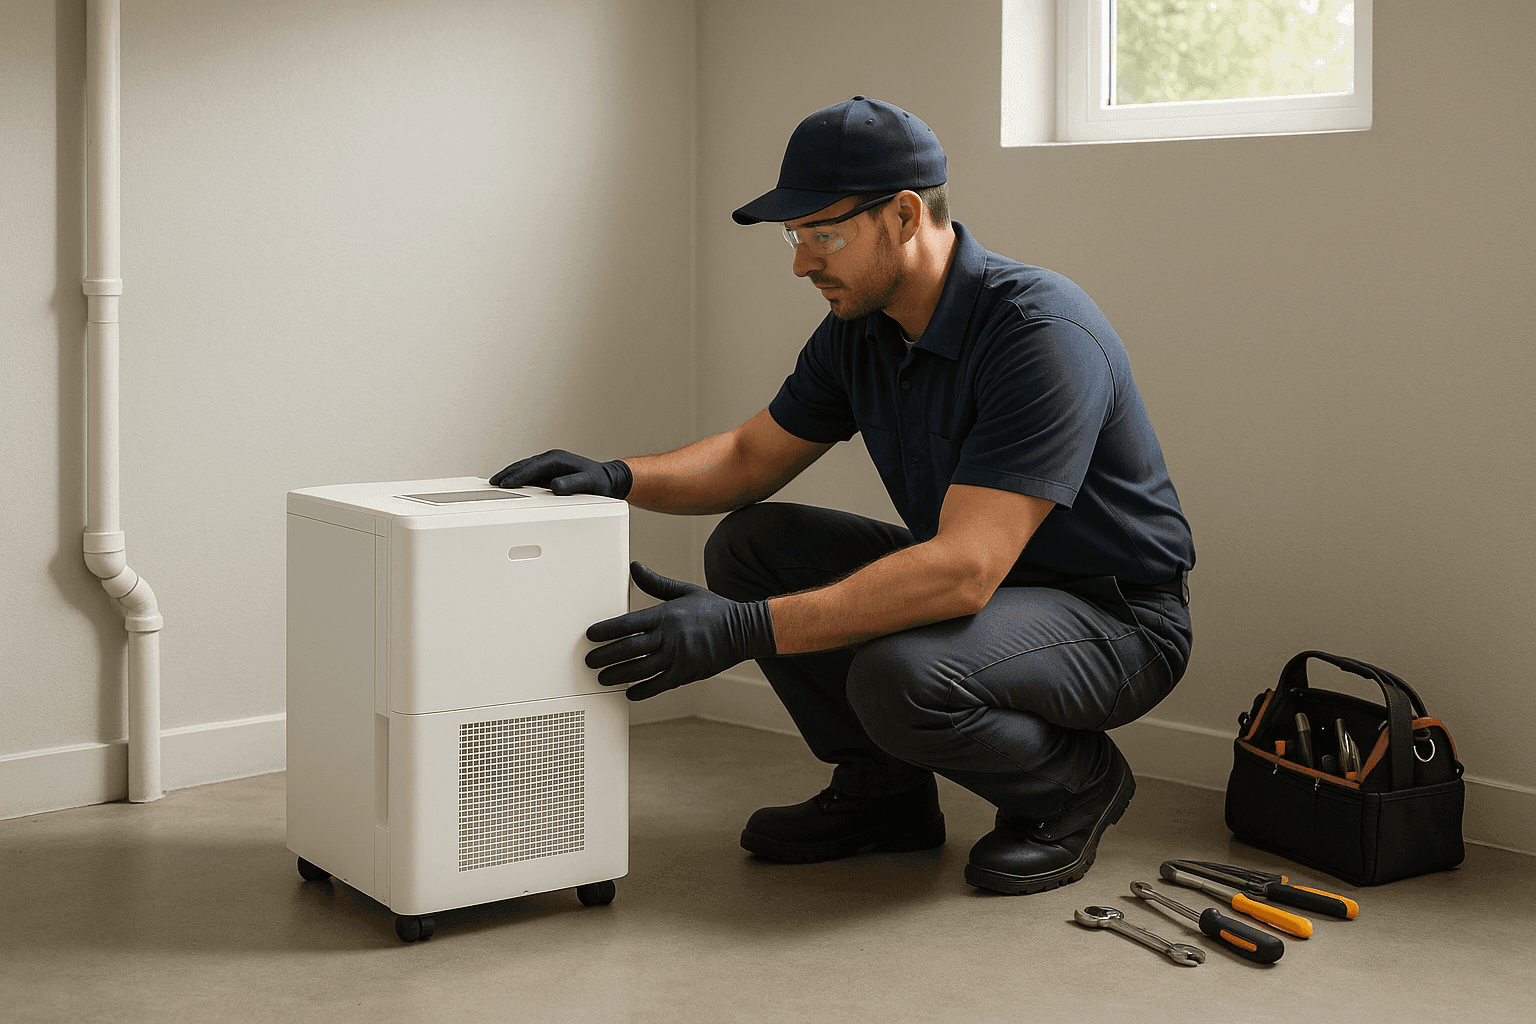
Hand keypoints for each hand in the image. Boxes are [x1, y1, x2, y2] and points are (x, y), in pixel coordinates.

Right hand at [489, 449, 631, 497]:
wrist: (607, 479)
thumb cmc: (600, 481)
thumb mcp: (589, 483)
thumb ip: (573, 484)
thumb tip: (555, 486)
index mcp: (557, 459)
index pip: (532, 467)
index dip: (518, 476)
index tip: (506, 485)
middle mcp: (551, 459)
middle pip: (524, 466)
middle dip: (508, 474)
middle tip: (493, 483)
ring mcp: (549, 465)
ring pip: (524, 468)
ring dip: (510, 475)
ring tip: (496, 483)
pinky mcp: (549, 472)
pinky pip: (529, 473)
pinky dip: (518, 478)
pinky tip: (511, 484)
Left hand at [586, 562, 776, 700]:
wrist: (743, 630)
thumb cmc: (713, 610)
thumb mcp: (684, 591)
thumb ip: (655, 583)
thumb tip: (634, 567)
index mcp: (666, 615)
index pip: (628, 623)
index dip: (606, 630)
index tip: (590, 636)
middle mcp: (669, 637)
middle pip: (629, 649)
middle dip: (605, 656)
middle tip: (589, 661)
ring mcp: (678, 657)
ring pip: (640, 669)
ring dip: (618, 675)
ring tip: (602, 678)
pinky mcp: (686, 673)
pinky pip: (659, 685)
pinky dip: (642, 690)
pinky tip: (629, 692)